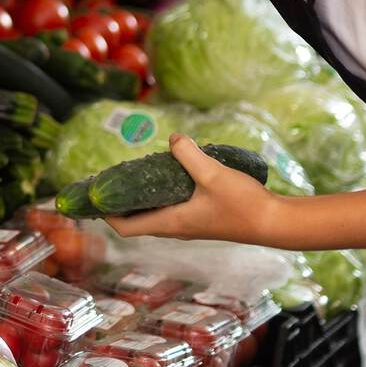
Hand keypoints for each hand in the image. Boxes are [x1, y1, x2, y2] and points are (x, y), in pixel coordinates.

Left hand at [106, 135, 281, 243]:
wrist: (273, 222)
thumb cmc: (242, 204)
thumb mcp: (212, 174)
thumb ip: (189, 156)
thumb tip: (173, 138)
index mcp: (170, 223)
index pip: (125, 227)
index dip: (104, 214)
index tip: (92, 197)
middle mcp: (175, 228)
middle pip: (135, 220)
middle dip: (118, 203)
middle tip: (109, 178)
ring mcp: (188, 224)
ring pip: (153, 213)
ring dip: (139, 197)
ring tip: (133, 172)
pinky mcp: (200, 218)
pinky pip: (170, 208)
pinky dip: (160, 195)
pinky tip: (167, 173)